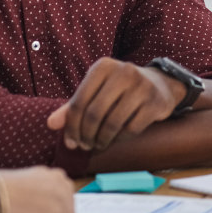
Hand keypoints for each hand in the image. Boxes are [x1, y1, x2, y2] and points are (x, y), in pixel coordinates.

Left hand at [47, 58, 184, 151]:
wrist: (160, 85)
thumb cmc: (121, 90)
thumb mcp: (97, 91)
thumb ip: (73, 106)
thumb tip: (51, 124)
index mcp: (103, 66)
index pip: (79, 102)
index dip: (71, 126)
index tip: (70, 142)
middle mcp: (124, 72)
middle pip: (94, 113)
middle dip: (86, 135)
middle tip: (84, 146)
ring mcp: (142, 87)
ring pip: (112, 123)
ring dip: (101, 140)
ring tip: (97, 145)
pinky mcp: (156, 103)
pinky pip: (131, 129)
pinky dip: (119, 139)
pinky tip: (114, 140)